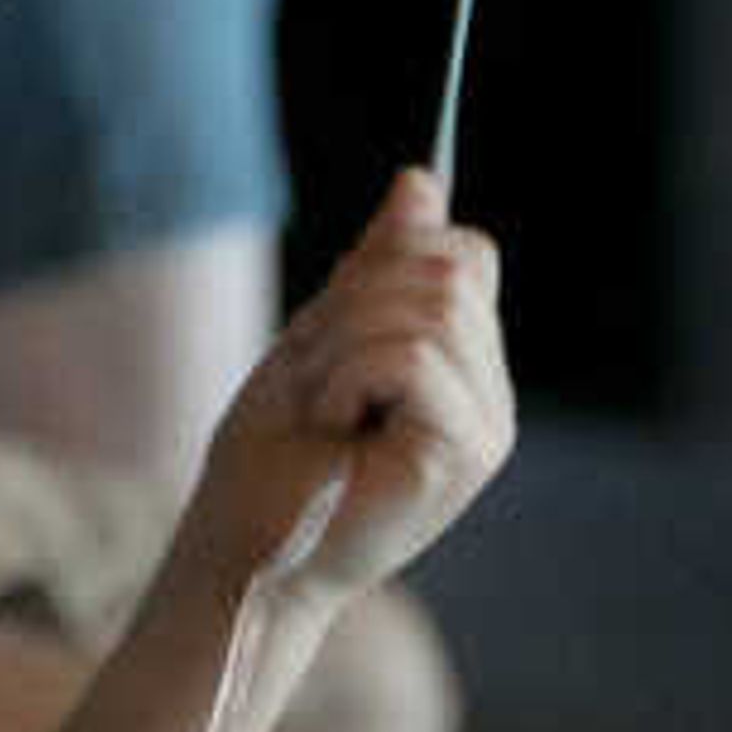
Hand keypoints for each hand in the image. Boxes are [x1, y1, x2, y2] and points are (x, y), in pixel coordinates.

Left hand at [185, 168, 514, 627]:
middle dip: (356, 300)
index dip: (390, 258)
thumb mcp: (320, 336)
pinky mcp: (465, 454)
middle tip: (316, 375)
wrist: (241, 551)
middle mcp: (490, 396)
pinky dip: (347, 375)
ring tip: (322, 405)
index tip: (332, 316)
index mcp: (463, 366)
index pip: (465, 253)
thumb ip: (378, 267)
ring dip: (343, 342)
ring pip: (430, 304)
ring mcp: (486, 427)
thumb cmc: (270, 457)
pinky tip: (332, 425)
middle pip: (451, 266)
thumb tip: (421, 180)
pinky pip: (411, 355)